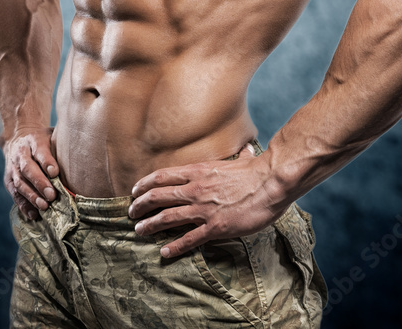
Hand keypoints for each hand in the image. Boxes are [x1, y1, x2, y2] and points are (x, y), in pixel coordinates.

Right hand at [3, 127, 59, 219]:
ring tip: (44, 206)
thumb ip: (61, 146)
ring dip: (31, 196)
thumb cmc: (43, 141)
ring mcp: (12, 167)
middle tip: (52, 195)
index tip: (55, 173)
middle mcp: (20, 153)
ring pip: (19, 183)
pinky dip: (23, 205)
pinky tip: (33, 214)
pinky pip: (14, 194)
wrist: (18, 139)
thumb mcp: (51, 137)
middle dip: (39, 183)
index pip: (39, 150)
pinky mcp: (8, 180)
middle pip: (27, 168)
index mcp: (33, 140)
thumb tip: (81, 160)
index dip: (46, 162)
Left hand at [128, 150, 287, 257]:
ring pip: (168, 217)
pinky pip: (189, 239)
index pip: (162, 176)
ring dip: (150, 225)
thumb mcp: (242, 160)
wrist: (270, 184)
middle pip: (158, 196)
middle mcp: (195, 189)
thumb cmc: (257, 172)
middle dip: (141, 205)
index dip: (145, 184)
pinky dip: (174, 246)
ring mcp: (203, 209)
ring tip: (139, 231)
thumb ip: (239, 157)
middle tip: (131, 213)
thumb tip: (247, 149)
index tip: (135, 191)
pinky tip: (164, 252)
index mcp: (198, 171)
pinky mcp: (215, 227)